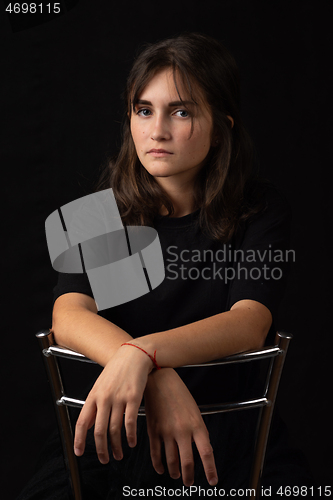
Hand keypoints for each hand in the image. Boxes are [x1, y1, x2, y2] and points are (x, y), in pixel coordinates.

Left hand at [74, 344, 152, 462]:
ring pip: (114, 430)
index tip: (79, 452)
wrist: (133, 355)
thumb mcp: (100, 385)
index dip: (79, 440)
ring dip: (116, 446)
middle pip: (99, 431)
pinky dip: (130, 436)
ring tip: (119, 454)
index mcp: (93, 395)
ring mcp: (118, 398)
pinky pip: (129, 423)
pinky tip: (131, 442)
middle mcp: (104, 398)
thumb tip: (89, 424)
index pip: (82, 422)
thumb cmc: (117, 370)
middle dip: (101, 449)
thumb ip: (94, 405)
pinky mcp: (133, 398)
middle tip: (104, 459)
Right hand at [144, 368, 217, 486]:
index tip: (212, 481)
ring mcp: (167, 432)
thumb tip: (203, 447)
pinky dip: (159, 465)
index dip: (210, 470)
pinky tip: (161, 468)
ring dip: (174, 472)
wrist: (159, 380)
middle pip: (188, 462)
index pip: (207, 453)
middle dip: (189, 477)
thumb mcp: (194, 410)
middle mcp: (182, 430)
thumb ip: (199, 430)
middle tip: (189, 483)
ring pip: (171, 461)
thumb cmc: (178, 393)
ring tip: (176, 475)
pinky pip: (156, 454)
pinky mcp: (153, 431)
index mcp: (196, 424)